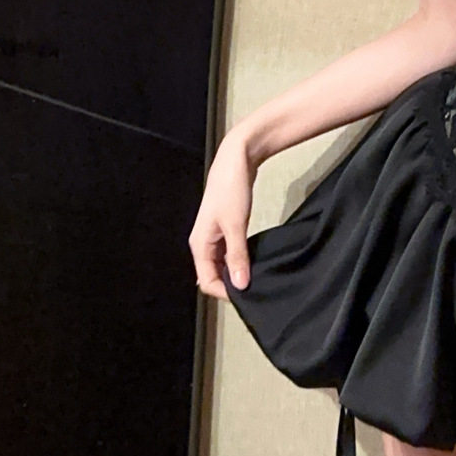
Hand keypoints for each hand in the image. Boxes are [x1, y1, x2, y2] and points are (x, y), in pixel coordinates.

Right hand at [188, 130, 256, 299]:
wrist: (237, 158)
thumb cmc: (231, 189)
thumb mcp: (236, 225)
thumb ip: (237, 256)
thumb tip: (240, 285)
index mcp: (200, 244)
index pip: (206, 282)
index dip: (225, 292)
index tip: (247, 297)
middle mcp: (203, 243)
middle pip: (213, 275)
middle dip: (230, 284)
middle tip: (253, 288)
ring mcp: (214, 235)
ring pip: (221, 264)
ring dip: (235, 272)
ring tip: (255, 276)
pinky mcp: (225, 227)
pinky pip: (229, 252)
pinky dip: (239, 259)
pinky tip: (253, 260)